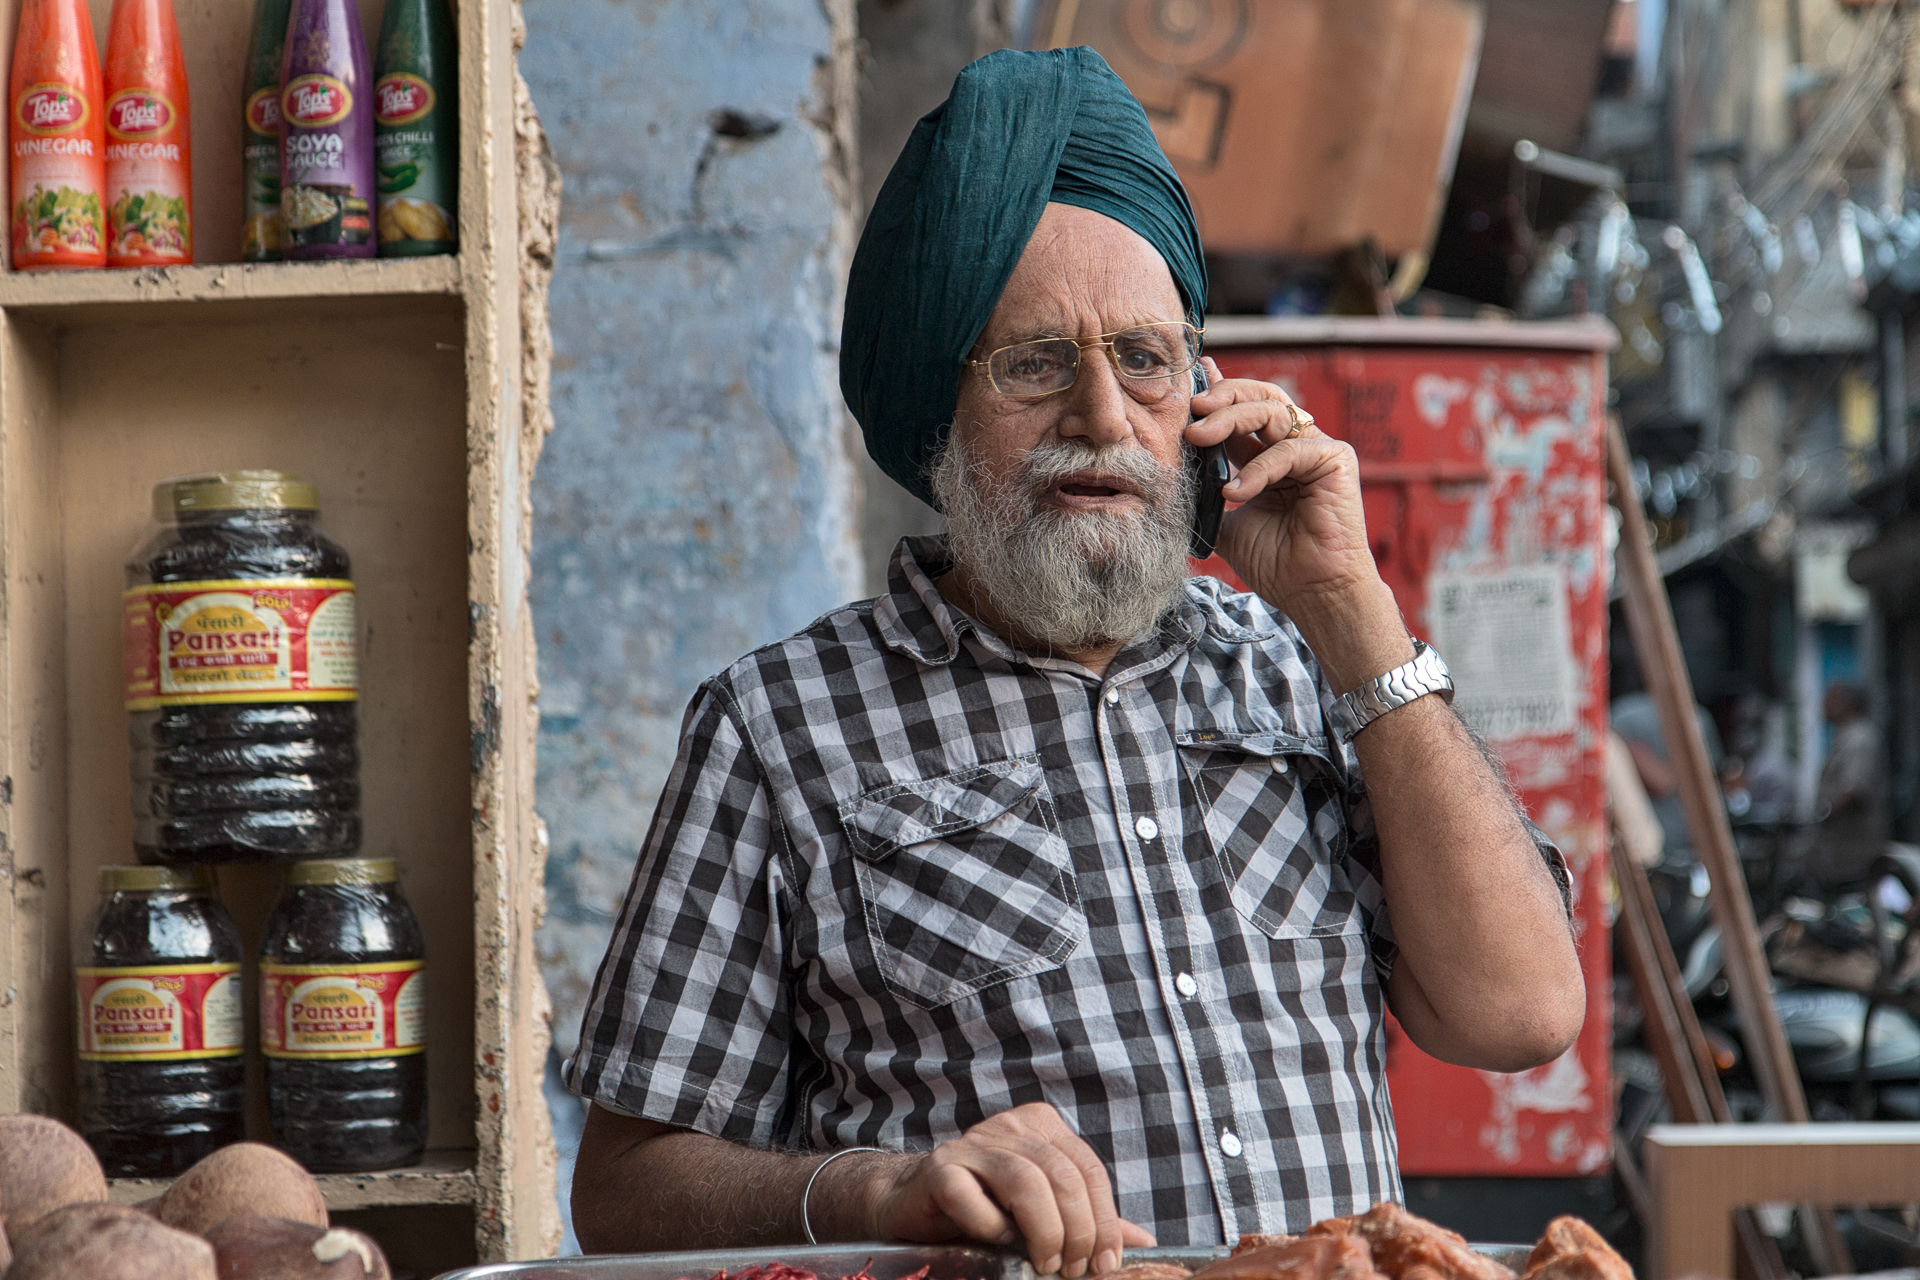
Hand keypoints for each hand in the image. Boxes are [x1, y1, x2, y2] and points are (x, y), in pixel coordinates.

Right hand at [860, 1102, 1153, 1276]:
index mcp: (1040, 1127)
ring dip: (1043, 1232)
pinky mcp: (939, 1169)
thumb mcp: (1041, 1211)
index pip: (1089, 1168)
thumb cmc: (983, 1208)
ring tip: (1045, 1264)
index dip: (1105, 1220)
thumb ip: (1086, 1220)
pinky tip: (998, 1245)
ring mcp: (972, 1144)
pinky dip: (992, 1228)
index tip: (1105, 1264)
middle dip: (1078, 1232)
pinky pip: (972, 1197)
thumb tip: (1143, 1242)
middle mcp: (1009, 1126)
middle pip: (1062, 1175)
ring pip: (1025, 1180)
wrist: (911, 1204)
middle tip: (1073, 1270)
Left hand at [1185, 359, 1408, 689]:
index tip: (1187, 385)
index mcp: (1268, 457)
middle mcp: (1294, 447)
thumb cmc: (1277, 563)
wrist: (1312, 593)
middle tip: (1190, 410)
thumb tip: (1170, 477)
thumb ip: (1208, 496)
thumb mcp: (1226, 525)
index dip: (1217, 394)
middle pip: (1258, 400)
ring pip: (1272, 412)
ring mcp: (1316, 450)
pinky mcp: (1335, 460)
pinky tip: (1235, 492)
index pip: (1241, 413)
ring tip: (1197, 436)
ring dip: (1229, 419)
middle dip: (1221, 398)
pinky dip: (1258, 468)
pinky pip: (1289, 449)